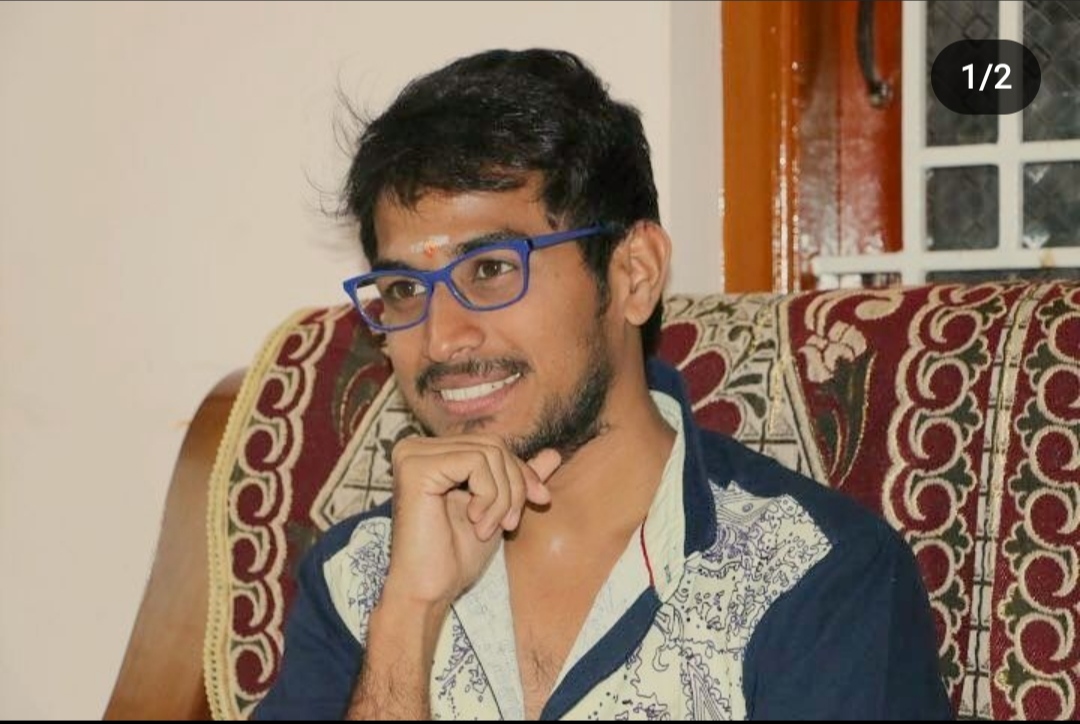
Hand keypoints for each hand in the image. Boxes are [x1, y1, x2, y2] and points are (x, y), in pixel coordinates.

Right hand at [381, 435, 560, 608]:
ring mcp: (412, 454)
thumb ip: (518, 478)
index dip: (522, 473)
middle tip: (510, 524)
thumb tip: (554, 453)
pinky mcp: (415, 467)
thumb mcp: (498, 509)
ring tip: (488, 529)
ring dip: (502, 497)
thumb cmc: (455, 556)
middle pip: (493, 446)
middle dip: (515, 486)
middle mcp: (416, 447)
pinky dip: (489, 495)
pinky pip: (476, 462)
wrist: (428, 590)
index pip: (492, 445)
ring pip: (489, 453)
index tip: (540, 500)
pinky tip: (475, 522)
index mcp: (431, 454)